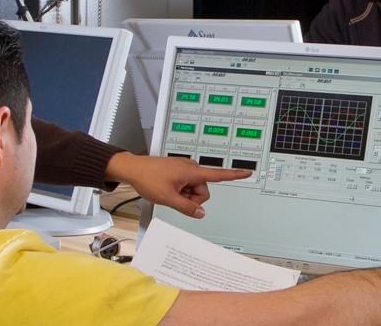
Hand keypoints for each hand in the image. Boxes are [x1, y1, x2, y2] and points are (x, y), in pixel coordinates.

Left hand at [106, 153, 251, 217]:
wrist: (132, 168)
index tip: (248, 172)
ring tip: (169, 191)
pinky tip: (168, 189)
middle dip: (193, 197)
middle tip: (175, 197)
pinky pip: (187, 185)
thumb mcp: (168, 198)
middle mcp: (191, 168)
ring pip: (194, 189)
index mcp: (192, 172)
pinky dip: (180, 190)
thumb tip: (200, 213)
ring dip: (185, 194)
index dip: (234, 175)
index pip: (218, 175)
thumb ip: (187, 207)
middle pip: (203, 190)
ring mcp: (185, 169)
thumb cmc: (148, 178)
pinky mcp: (179, 170)